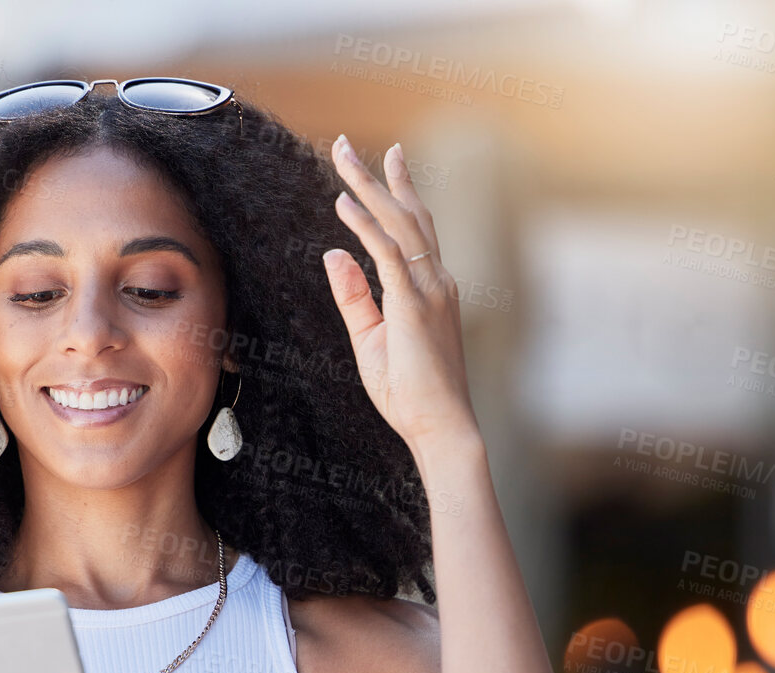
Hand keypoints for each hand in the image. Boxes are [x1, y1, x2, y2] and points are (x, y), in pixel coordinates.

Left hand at [322, 135, 478, 451]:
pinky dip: (365, 226)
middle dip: (377, 175)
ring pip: (399, 224)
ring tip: (341, 156)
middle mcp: (436, 281)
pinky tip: (343, 205)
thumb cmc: (409, 393)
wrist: (441, 427)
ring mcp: (430, 291)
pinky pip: (387, 254)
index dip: (399, 190)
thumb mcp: (372, 338)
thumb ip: (353, 296)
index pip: (415, 229)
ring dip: (368, 187)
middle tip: (346, 143)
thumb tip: (333, 253)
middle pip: (408, 214)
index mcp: (431, 289)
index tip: (387, 158)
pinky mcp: (414, 306)